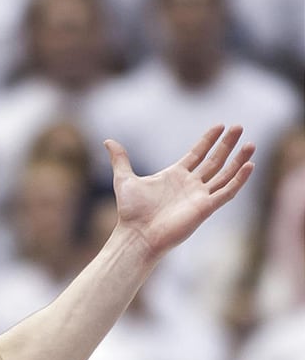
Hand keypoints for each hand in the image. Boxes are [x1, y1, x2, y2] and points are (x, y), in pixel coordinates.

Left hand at [105, 124, 254, 260]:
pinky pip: (227, 192)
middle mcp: (190, 185)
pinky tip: (249, 166)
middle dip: (227, 144)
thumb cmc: (130, 211)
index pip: (197, 154)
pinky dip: (238, 180)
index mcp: (174, 176)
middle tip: (239, 127)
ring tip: (251, 144)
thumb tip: (108, 141)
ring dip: (238, 160)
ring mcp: (199, 196)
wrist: (136, 234)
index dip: (209, 140)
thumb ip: (120, 159)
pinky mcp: (205, 208)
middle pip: (214, 160)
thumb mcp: (124, 179)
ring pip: (225, 174)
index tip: (220, 125)